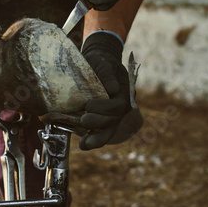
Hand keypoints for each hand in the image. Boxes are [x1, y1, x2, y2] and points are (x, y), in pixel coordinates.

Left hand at [79, 32, 142, 149]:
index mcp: (125, 92)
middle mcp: (121, 107)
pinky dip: (92, 140)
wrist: (97, 64)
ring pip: (109, 132)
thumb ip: (107, 74)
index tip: (88, 104)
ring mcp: (113, 115)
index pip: (118, 106)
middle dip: (97, 122)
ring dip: (96, 139)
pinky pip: (101, 133)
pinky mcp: (103, 120)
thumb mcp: (104, 62)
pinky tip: (83, 145)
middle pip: (113, 121)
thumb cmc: (101, 62)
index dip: (104, 108)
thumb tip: (113, 88)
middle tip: (82, 119)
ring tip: (84, 144)